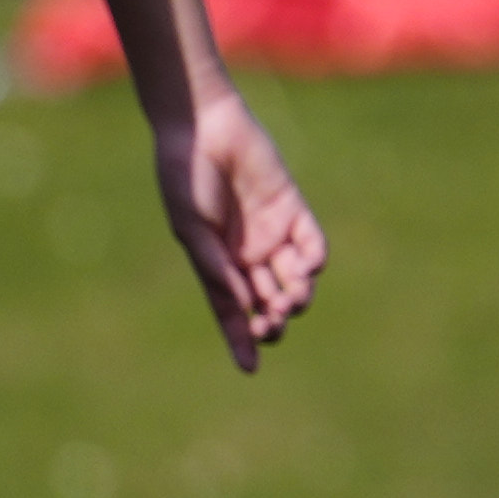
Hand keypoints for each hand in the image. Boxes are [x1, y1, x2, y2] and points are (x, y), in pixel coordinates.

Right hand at [155, 89, 327, 370]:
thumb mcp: (192, 229)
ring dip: (296, 296)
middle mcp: (245, 255)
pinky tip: (308, 267)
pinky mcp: (292, 209)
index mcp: (216, 264)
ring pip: (293, 279)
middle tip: (274, 324)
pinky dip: (314, 259)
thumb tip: (244, 307)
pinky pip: (311, 243)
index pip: (231, 313)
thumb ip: (217, 267)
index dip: (240, 341)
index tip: (250, 369)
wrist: (201, 128)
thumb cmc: (184, 178)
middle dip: (273, 321)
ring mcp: (271, 233)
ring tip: (292, 298)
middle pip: (267, 302)